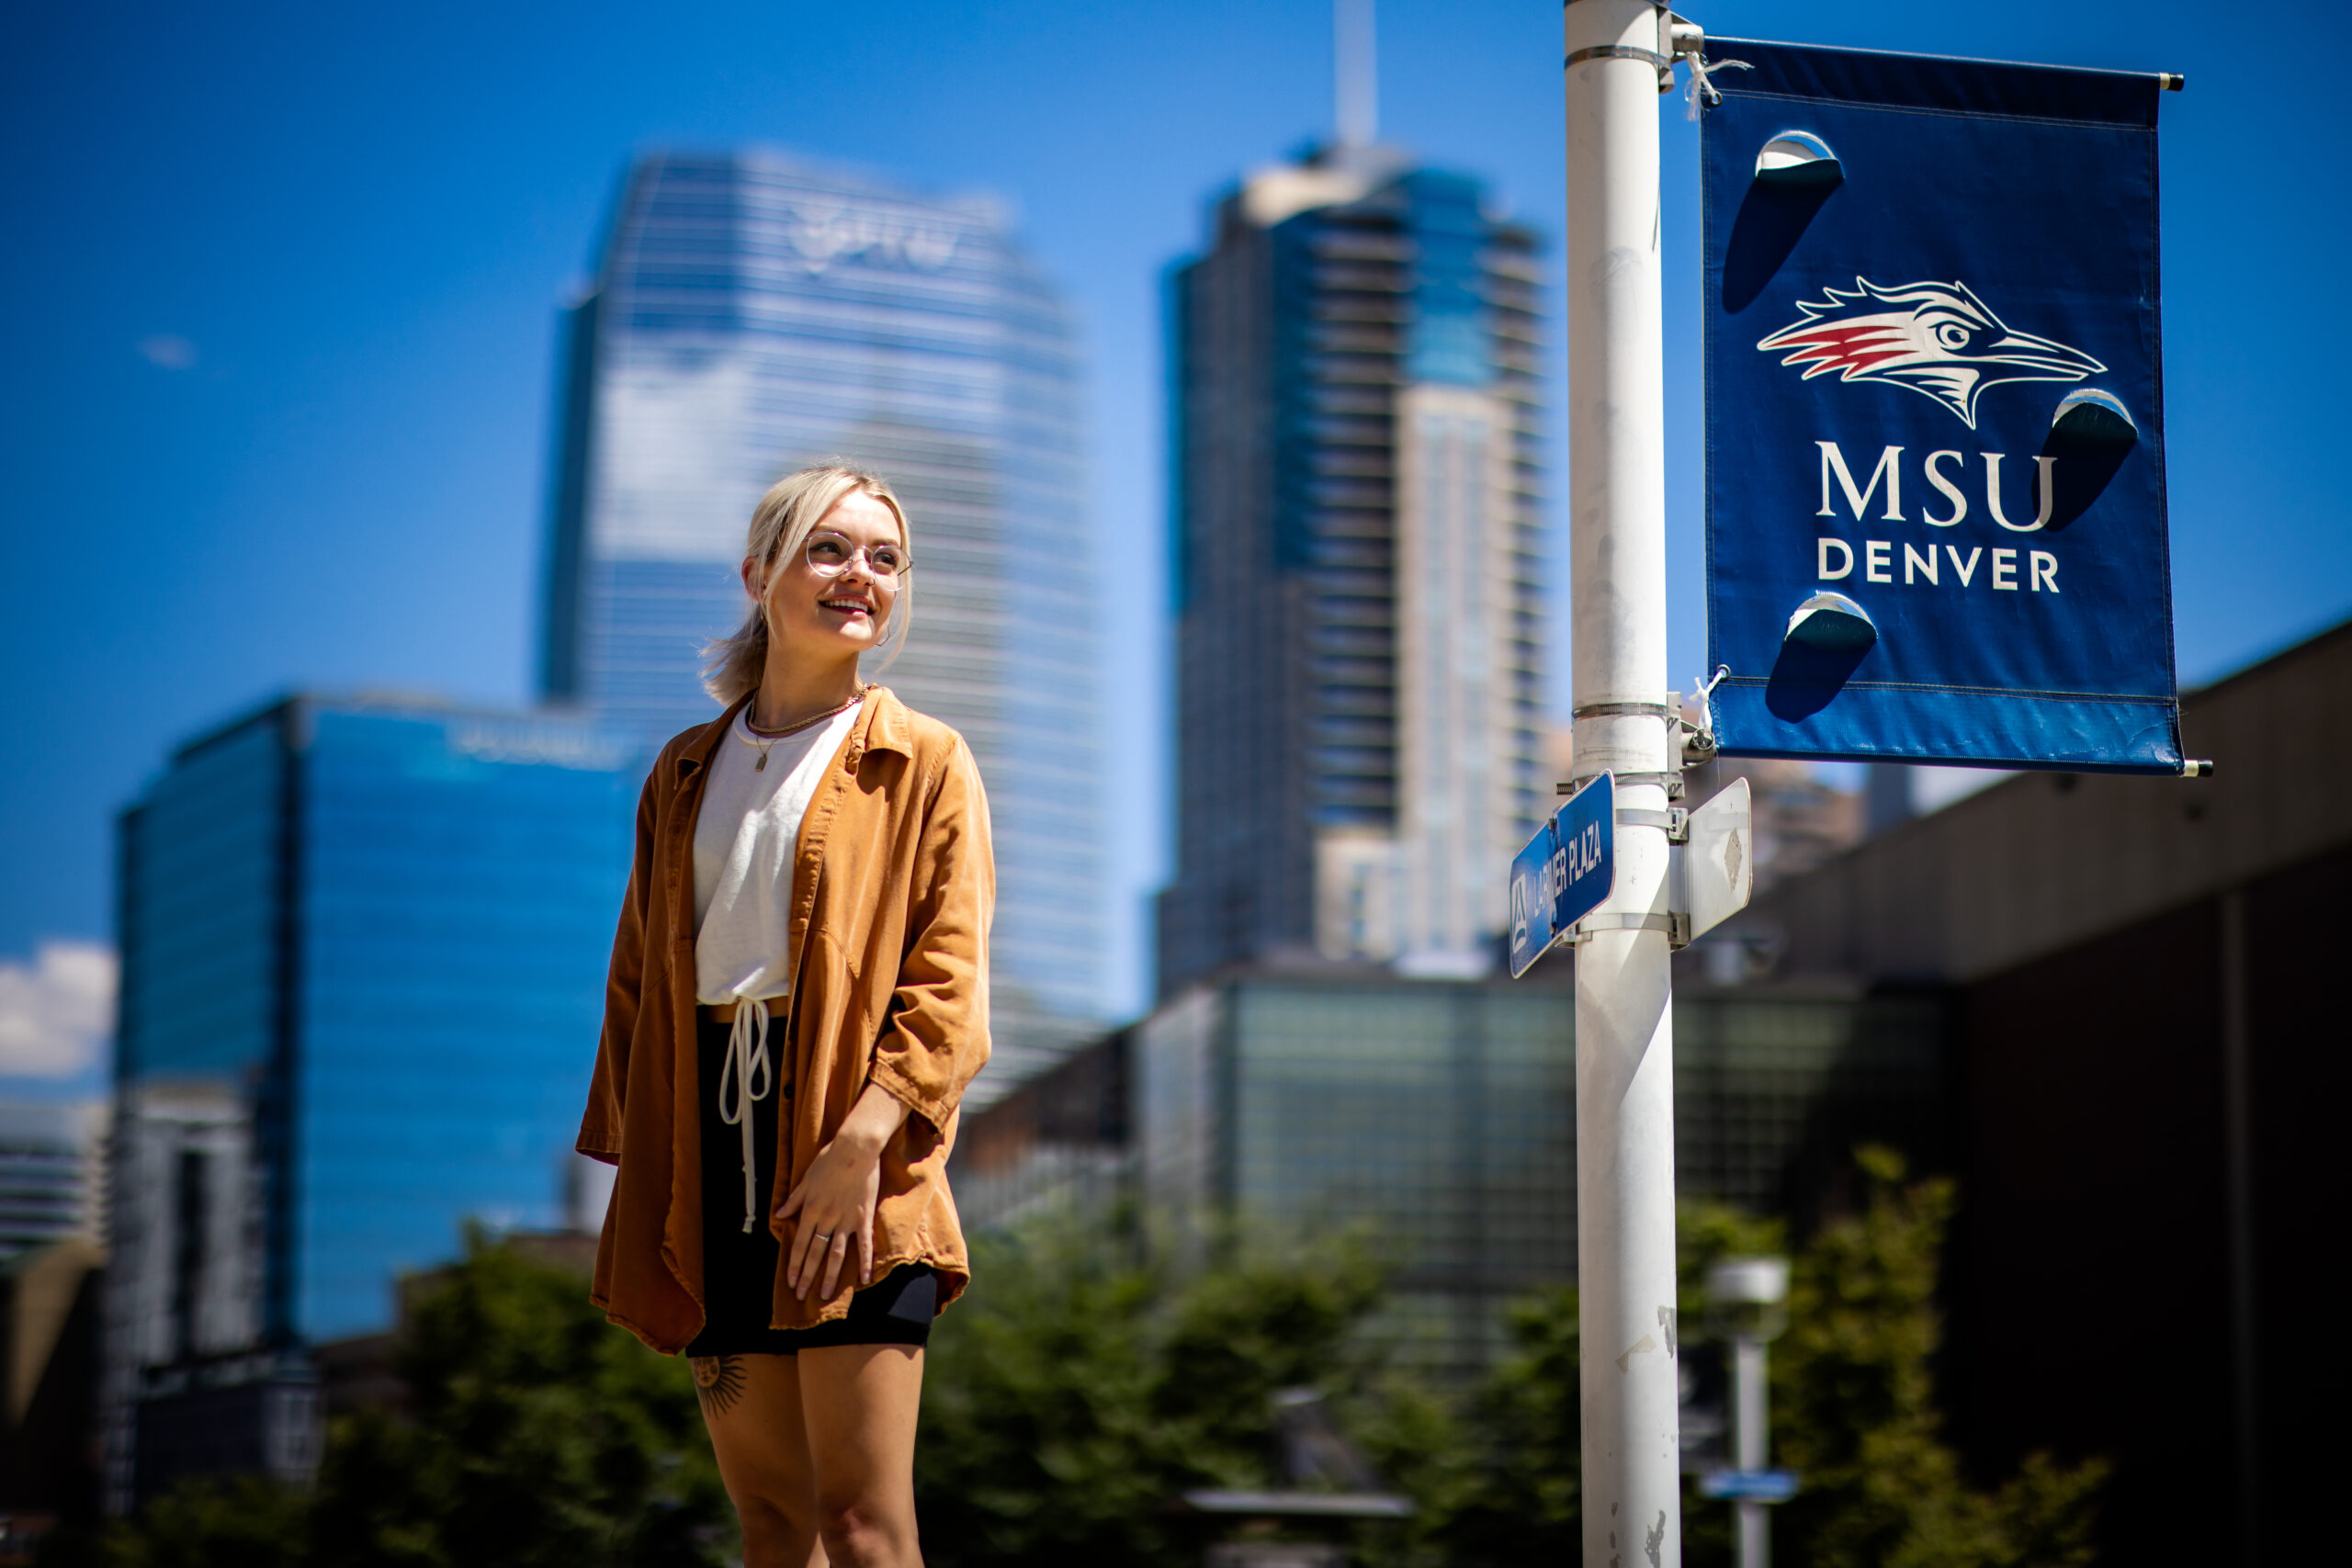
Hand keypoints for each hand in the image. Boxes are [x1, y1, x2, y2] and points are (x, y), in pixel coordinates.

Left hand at [776, 1082, 910, 1297]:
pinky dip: (864, 1262)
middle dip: (807, 1276)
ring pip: (836, 1255)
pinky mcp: (863, 1218)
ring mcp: (845, 1220)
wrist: (855, 1149)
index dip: (795, 1264)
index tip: (790, 1281)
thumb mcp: (806, 1179)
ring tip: (825, 1295)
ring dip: (829, 1276)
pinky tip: (863, 1279)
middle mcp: (826, 1219)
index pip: (800, 1244)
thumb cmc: (829, 1160)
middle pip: (815, 1254)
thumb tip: (779, 1215)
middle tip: (801, 1295)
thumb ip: (794, 1200)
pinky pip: (864, 1244)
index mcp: (810, 1210)